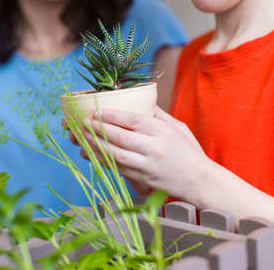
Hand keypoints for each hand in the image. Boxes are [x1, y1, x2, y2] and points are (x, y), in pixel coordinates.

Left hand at [83, 106, 208, 202]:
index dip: (112, 115)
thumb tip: (137, 99)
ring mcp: (148, 166)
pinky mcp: (143, 180)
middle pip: (121, 137)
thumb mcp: (177, 126)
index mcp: (163, 131)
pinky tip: (90, 154)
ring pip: (116, 155)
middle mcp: (155, 148)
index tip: (96, 111)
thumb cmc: (188, 150)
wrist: (200, 181)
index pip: (133, 120)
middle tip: (82, 122)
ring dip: (96, 145)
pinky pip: (118, 169)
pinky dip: (103, 161)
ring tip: (81, 137)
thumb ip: (156, 114)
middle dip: (98, 129)